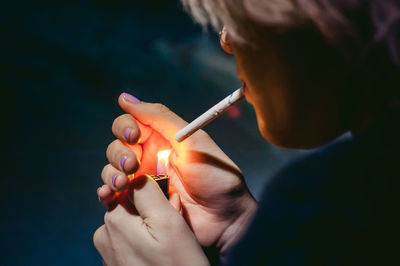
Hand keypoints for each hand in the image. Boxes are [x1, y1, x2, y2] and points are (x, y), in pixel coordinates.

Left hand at [94, 175, 208, 265]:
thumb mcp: (168, 223)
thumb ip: (148, 192)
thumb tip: (135, 175)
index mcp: (114, 222)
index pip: (128, 189)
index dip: (151, 194)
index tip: (167, 208)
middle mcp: (104, 237)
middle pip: (129, 208)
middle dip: (150, 213)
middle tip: (171, 231)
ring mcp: (108, 256)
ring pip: (131, 227)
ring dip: (148, 229)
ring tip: (167, 247)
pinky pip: (130, 245)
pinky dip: (144, 245)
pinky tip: (159, 258)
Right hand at [98, 93, 256, 257]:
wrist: (226, 217)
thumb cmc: (215, 176)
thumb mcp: (191, 141)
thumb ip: (160, 118)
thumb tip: (125, 98)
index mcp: (161, 140)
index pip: (130, 125)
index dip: (125, 126)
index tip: (132, 136)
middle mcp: (149, 158)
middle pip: (117, 147)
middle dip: (118, 153)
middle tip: (132, 164)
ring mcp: (143, 182)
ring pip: (112, 170)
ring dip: (111, 172)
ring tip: (124, 182)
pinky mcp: (139, 204)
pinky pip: (113, 195)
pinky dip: (106, 192)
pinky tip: (110, 194)